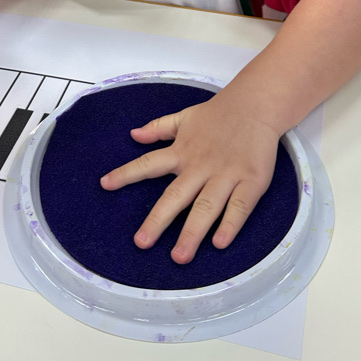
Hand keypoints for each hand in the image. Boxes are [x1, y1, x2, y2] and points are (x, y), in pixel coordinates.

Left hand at [100, 94, 281, 263]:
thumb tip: (133, 135)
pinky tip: (219, 243)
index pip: (149, 164)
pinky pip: (240, 206)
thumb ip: (158, 128)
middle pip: (176, 196)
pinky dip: (230, 224)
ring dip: (193, 232)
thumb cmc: (217, 115)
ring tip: (180, 256)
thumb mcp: (184, 117)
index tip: (105, 184)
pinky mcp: (252, 180)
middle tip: (142, 243)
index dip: (126, 174)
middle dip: (158, 220)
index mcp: (182, 151)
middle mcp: (201, 166)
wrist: (256, 104)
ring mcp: (227, 174)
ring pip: (206, 206)